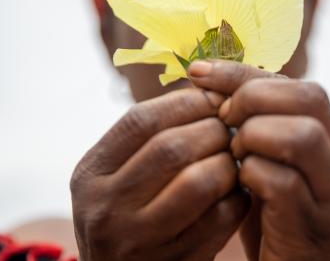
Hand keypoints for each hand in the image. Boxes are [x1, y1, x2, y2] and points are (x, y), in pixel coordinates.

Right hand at [70, 88, 248, 260]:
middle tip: (233, 129)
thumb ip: (147, 140)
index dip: (186, 102)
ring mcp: (136, 239)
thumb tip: (204, 89)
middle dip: (214, 130)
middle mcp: (104, 206)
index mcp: (90, 173)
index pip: (141, 120)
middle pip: (172, 147)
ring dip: (229, 164)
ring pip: (199, 181)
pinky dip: (239, 198)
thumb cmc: (129, 218)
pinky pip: (220, 219)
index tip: (215, 98)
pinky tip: (239, 192)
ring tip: (235, 159)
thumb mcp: (116, 178)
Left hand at [189, 61, 329, 260]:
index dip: (243, 73)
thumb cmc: (277, 219)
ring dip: (255, 135)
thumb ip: (252, 130)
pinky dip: (253, 174)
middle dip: (254, 97)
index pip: (294, 84)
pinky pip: (285, 183)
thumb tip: (206, 87)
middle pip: (310, 97)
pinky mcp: (315, 224)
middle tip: (223, 118)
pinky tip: (239, 183)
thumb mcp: (266, 166)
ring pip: (303, 135)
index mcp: (327, 138)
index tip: (199, 72)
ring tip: (234, 151)